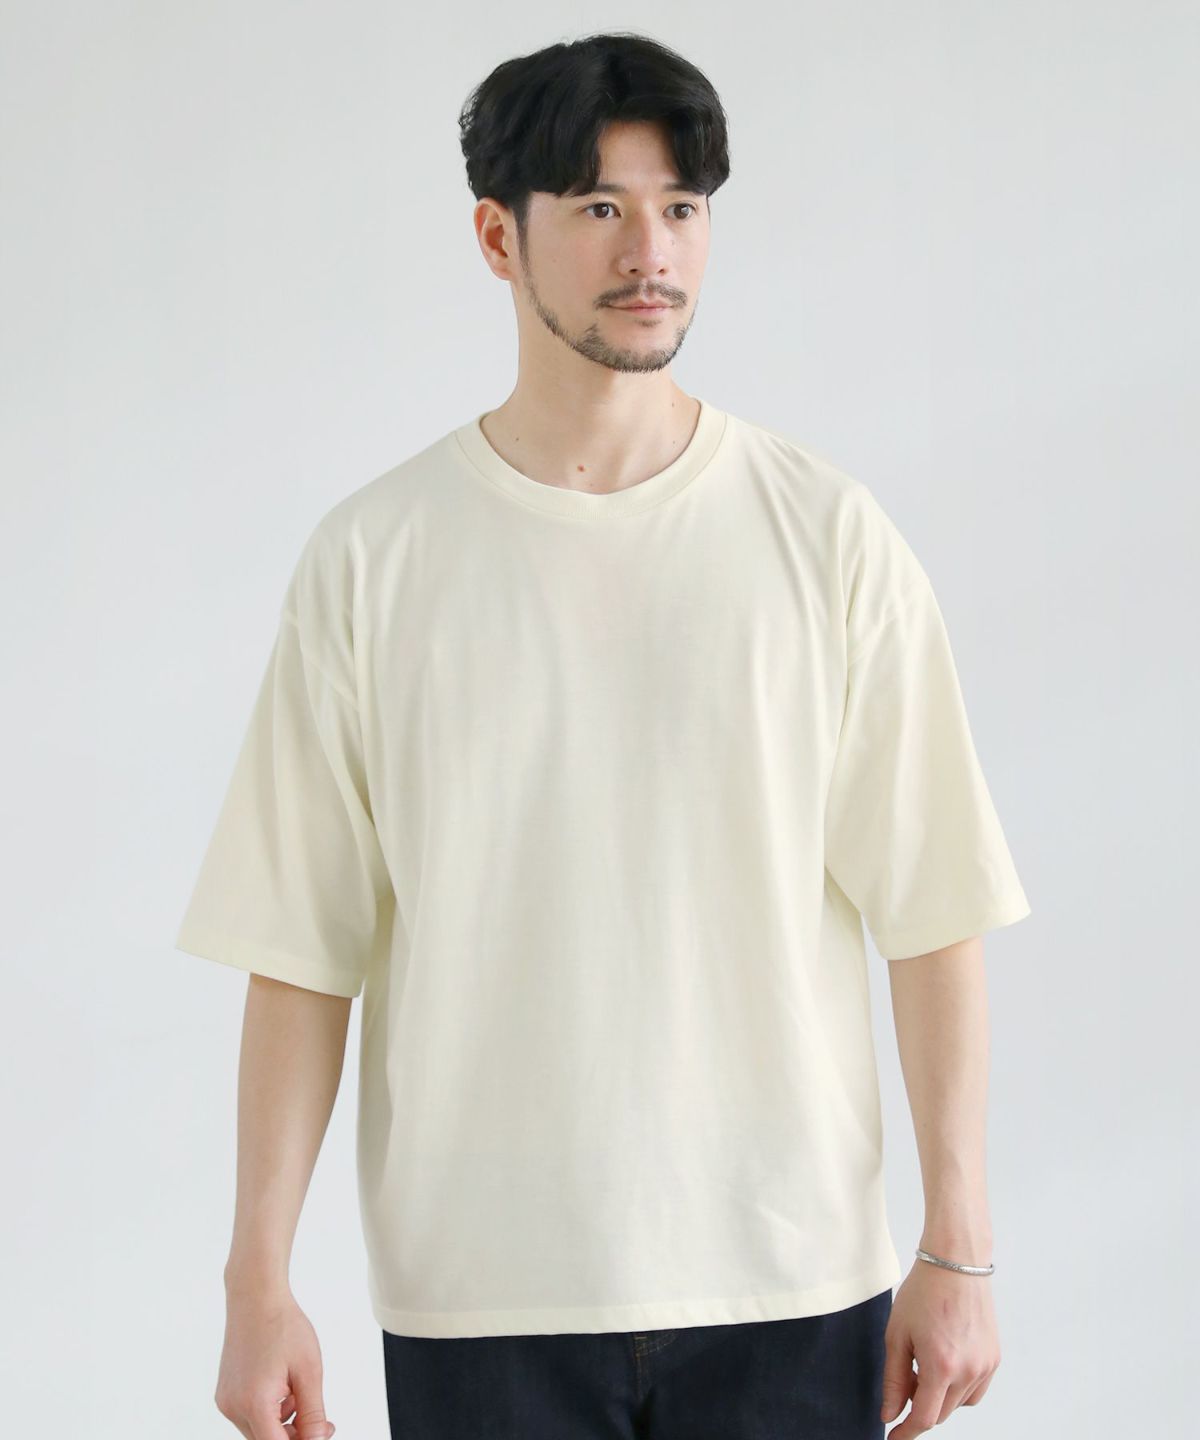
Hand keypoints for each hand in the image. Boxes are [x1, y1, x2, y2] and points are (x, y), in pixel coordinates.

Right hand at [215, 1286, 336, 1438]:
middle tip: (322, 1422)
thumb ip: (313, 1414)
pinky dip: (269, 1411)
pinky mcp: (225, 1394)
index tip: (320, 1433)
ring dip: (283, 1423)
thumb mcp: (309, 1371)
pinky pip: (250, 1415)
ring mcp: (226, 1401)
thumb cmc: (282, 1325)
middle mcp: (234, 1407)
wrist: (256, 1297)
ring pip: (259, 1430)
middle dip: (295, 1435)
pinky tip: (281, 1386)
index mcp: (254, 1403)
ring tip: (297, 1390)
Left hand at [880, 1258, 999, 1434]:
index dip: (906, 1432)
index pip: (925, 1418)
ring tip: (924, 1363)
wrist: (956, 1262)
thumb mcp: (897, 1334)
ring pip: (958, 1403)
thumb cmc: (924, 1291)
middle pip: (941, 1413)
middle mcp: (969, 1371)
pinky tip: (945, 1361)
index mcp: (941, 1366)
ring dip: (940, 1396)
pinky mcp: (994, 1358)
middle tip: (906, 1381)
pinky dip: (958, 1387)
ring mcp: (986, 1366)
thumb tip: (890, 1414)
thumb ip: (894, 1379)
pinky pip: (975, 1389)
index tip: (894, 1437)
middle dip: (920, 1407)